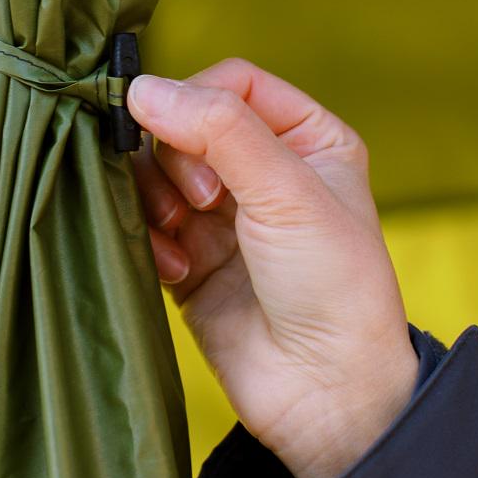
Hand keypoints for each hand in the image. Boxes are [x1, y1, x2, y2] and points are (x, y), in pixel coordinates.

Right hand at [127, 59, 417, 477]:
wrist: (327, 393)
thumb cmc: (334, 287)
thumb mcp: (288, 192)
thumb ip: (218, 129)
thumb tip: (142, 87)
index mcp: (307, 138)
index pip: (231, 83)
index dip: (198, 100)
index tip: (180, 131)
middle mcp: (263, 171)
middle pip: (184, 124)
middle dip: (175, 156)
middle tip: (201, 199)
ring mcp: (223, 217)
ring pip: (155, 172)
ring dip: (156, 197)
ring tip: (181, 231)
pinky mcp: (190, 260)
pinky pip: (145, 225)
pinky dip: (150, 239)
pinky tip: (177, 268)